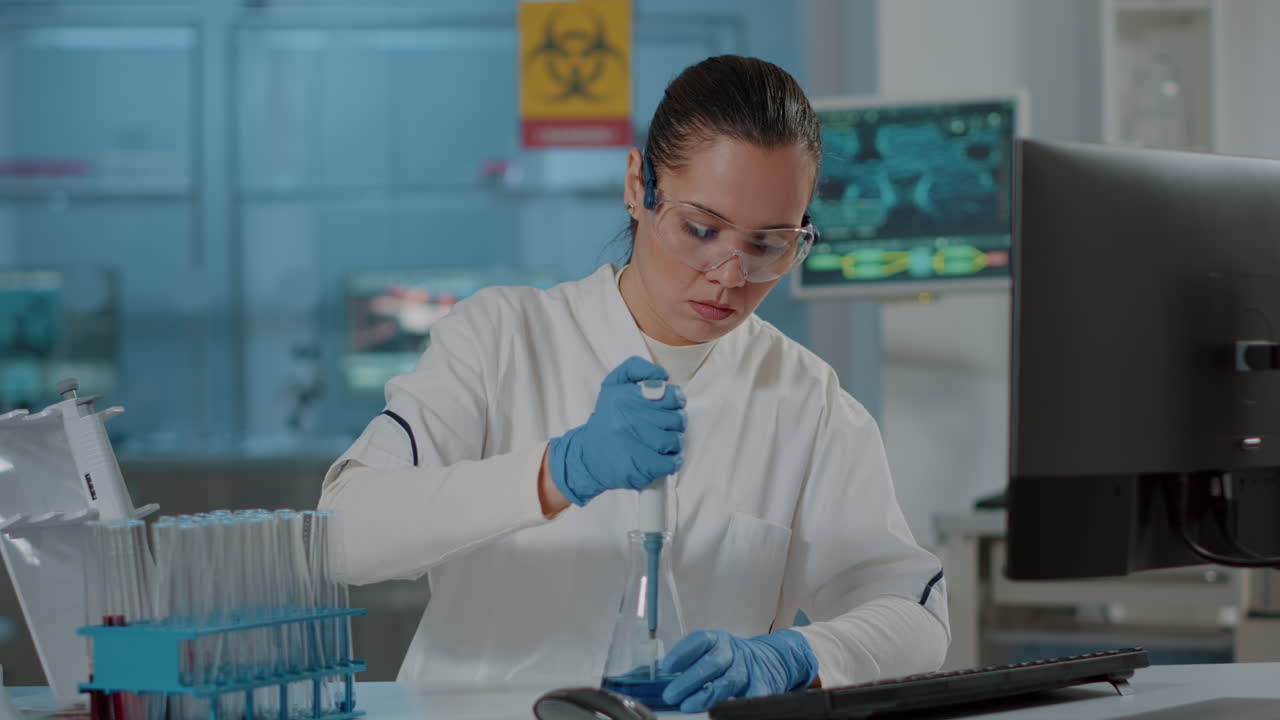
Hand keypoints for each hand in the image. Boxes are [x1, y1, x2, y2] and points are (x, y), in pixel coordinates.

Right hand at [548, 356, 686, 505]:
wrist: (588, 456)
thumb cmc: (607, 420)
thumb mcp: (613, 384)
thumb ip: (636, 368)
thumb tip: (662, 375)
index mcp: (624, 396)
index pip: (670, 394)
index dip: (675, 400)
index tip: (669, 405)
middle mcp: (627, 418)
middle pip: (676, 418)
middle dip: (675, 422)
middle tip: (664, 424)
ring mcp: (633, 444)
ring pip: (675, 440)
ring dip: (674, 442)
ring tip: (661, 441)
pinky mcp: (639, 467)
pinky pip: (671, 462)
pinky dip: (672, 460)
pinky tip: (662, 457)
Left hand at [659, 629, 817, 711]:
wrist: (772, 659)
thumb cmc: (732, 658)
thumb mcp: (713, 650)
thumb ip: (691, 661)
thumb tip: (660, 675)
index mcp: (717, 640)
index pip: (699, 641)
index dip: (682, 653)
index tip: (666, 667)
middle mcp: (733, 652)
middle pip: (711, 664)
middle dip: (689, 680)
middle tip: (670, 695)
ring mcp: (747, 669)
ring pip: (728, 682)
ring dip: (706, 696)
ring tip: (687, 705)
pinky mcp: (761, 686)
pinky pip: (750, 697)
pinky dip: (736, 705)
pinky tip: (720, 712)